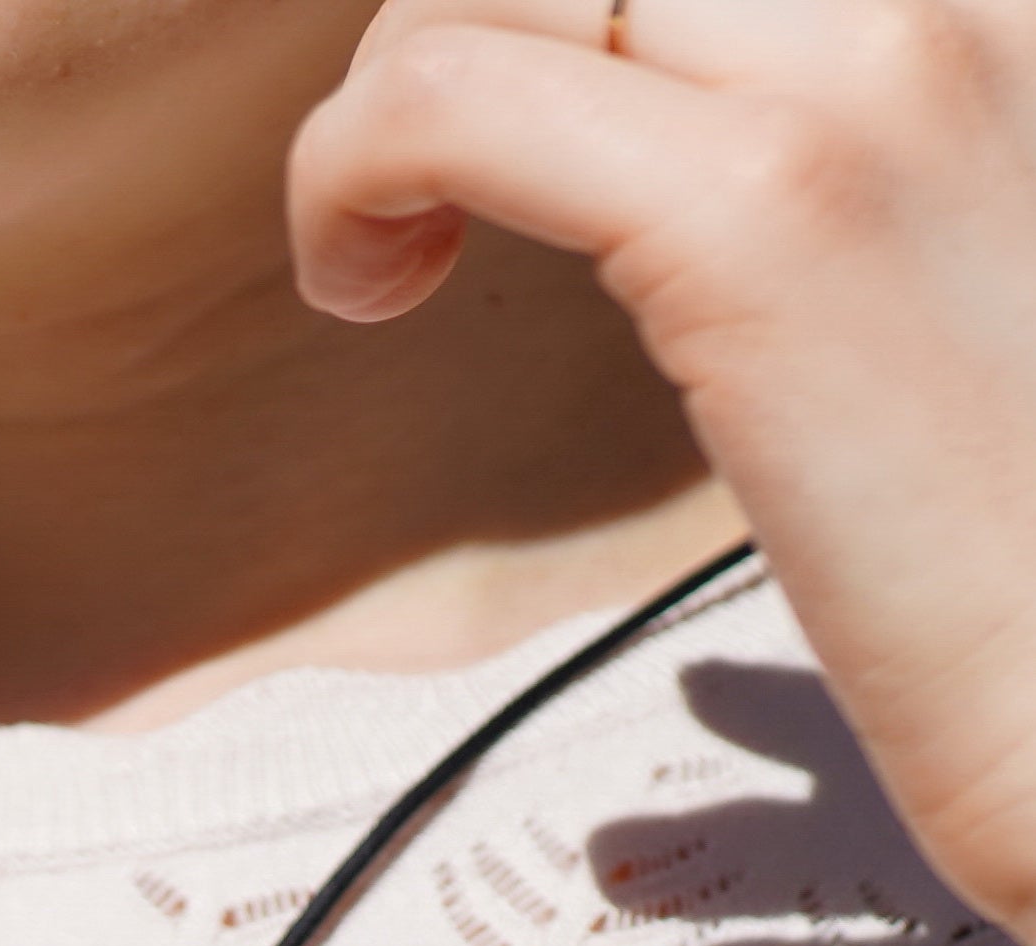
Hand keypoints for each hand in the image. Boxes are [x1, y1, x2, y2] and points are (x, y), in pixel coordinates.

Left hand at [291, 0, 1035, 937]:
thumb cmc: (1019, 523)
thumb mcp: (947, 249)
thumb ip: (824, 142)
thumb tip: (647, 133)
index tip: (532, 103)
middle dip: (467, 6)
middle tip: (438, 171)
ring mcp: (874, 68)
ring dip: (396, 75)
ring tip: (401, 238)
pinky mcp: (764, 210)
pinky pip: (448, 97)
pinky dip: (347, 172)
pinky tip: (373, 285)